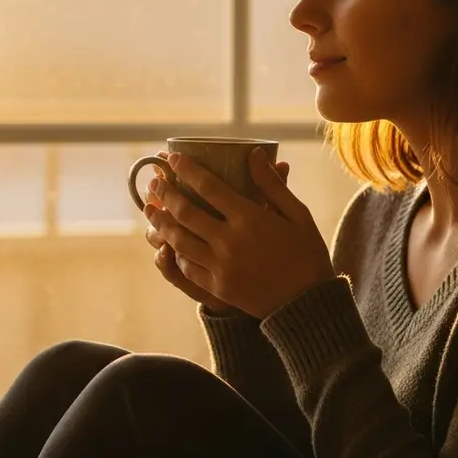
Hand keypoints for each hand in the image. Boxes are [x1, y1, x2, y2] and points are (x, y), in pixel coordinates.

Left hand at [144, 148, 333, 318]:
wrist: (307, 304)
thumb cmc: (307, 254)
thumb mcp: (298, 214)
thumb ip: (272, 184)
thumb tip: (253, 154)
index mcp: (250, 218)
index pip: (208, 187)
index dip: (187, 170)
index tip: (172, 159)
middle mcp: (229, 240)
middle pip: (186, 212)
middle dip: (165, 194)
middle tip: (154, 183)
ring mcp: (220, 266)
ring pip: (179, 240)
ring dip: (161, 222)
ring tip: (150, 210)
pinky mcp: (217, 287)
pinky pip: (187, 267)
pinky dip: (174, 253)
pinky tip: (168, 243)